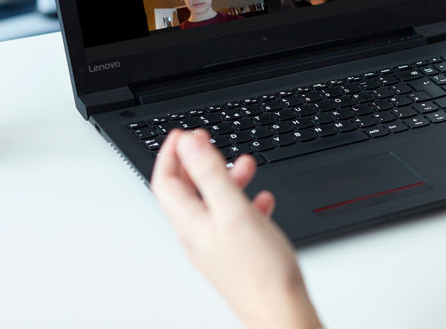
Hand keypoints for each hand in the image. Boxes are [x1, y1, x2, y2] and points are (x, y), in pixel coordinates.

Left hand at [150, 129, 321, 328]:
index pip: (165, 182)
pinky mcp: (236, 255)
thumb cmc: (259, 270)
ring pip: (213, 204)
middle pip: (186, 192)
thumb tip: (189, 144)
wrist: (279, 311)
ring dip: (225, 179)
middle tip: (207, 142)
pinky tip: (263, 200)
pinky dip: (245, 202)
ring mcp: (216, 246)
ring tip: (245, 165)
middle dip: (196, 162)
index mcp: (191, 223)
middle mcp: (198, 236)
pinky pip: (235, 221)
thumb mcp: (233, 210)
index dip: (171, 154)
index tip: (183, 134)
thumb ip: (211, 175)